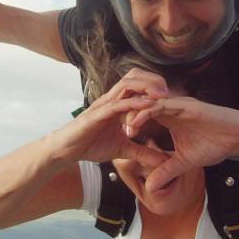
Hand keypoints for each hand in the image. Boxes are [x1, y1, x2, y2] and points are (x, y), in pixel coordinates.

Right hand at [54, 68, 169, 168]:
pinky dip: (134, 103)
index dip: (155, 84)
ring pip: (127, 84)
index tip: (172, 95)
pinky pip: (118, 104)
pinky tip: (148, 105)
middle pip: (134, 76)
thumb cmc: (90, 145)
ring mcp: (104, 104)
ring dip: (146, 87)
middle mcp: (111, 99)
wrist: (66, 150)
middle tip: (169, 91)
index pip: (138, 83)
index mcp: (117, 103)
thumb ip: (142, 153)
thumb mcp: (123, 150)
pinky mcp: (98, 114)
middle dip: (153, 80)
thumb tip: (162, 162)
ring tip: (162, 95)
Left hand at [125, 97, 238, 191]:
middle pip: (140, 108)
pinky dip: (146, 112)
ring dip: (131, 115)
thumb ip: (166, 171)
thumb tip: (151, 188)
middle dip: (123, 118)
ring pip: (146, 104)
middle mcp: (170, 108)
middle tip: (109, 131)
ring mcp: (177, 104)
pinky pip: (160, 106)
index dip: (127, 126)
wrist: (238, 137)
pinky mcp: (185, 105)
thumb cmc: (215, 145)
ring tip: (119, 128)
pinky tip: (134, 122)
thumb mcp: (184, 163)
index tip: (114, 139)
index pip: (141, 117)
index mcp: (168, 118)